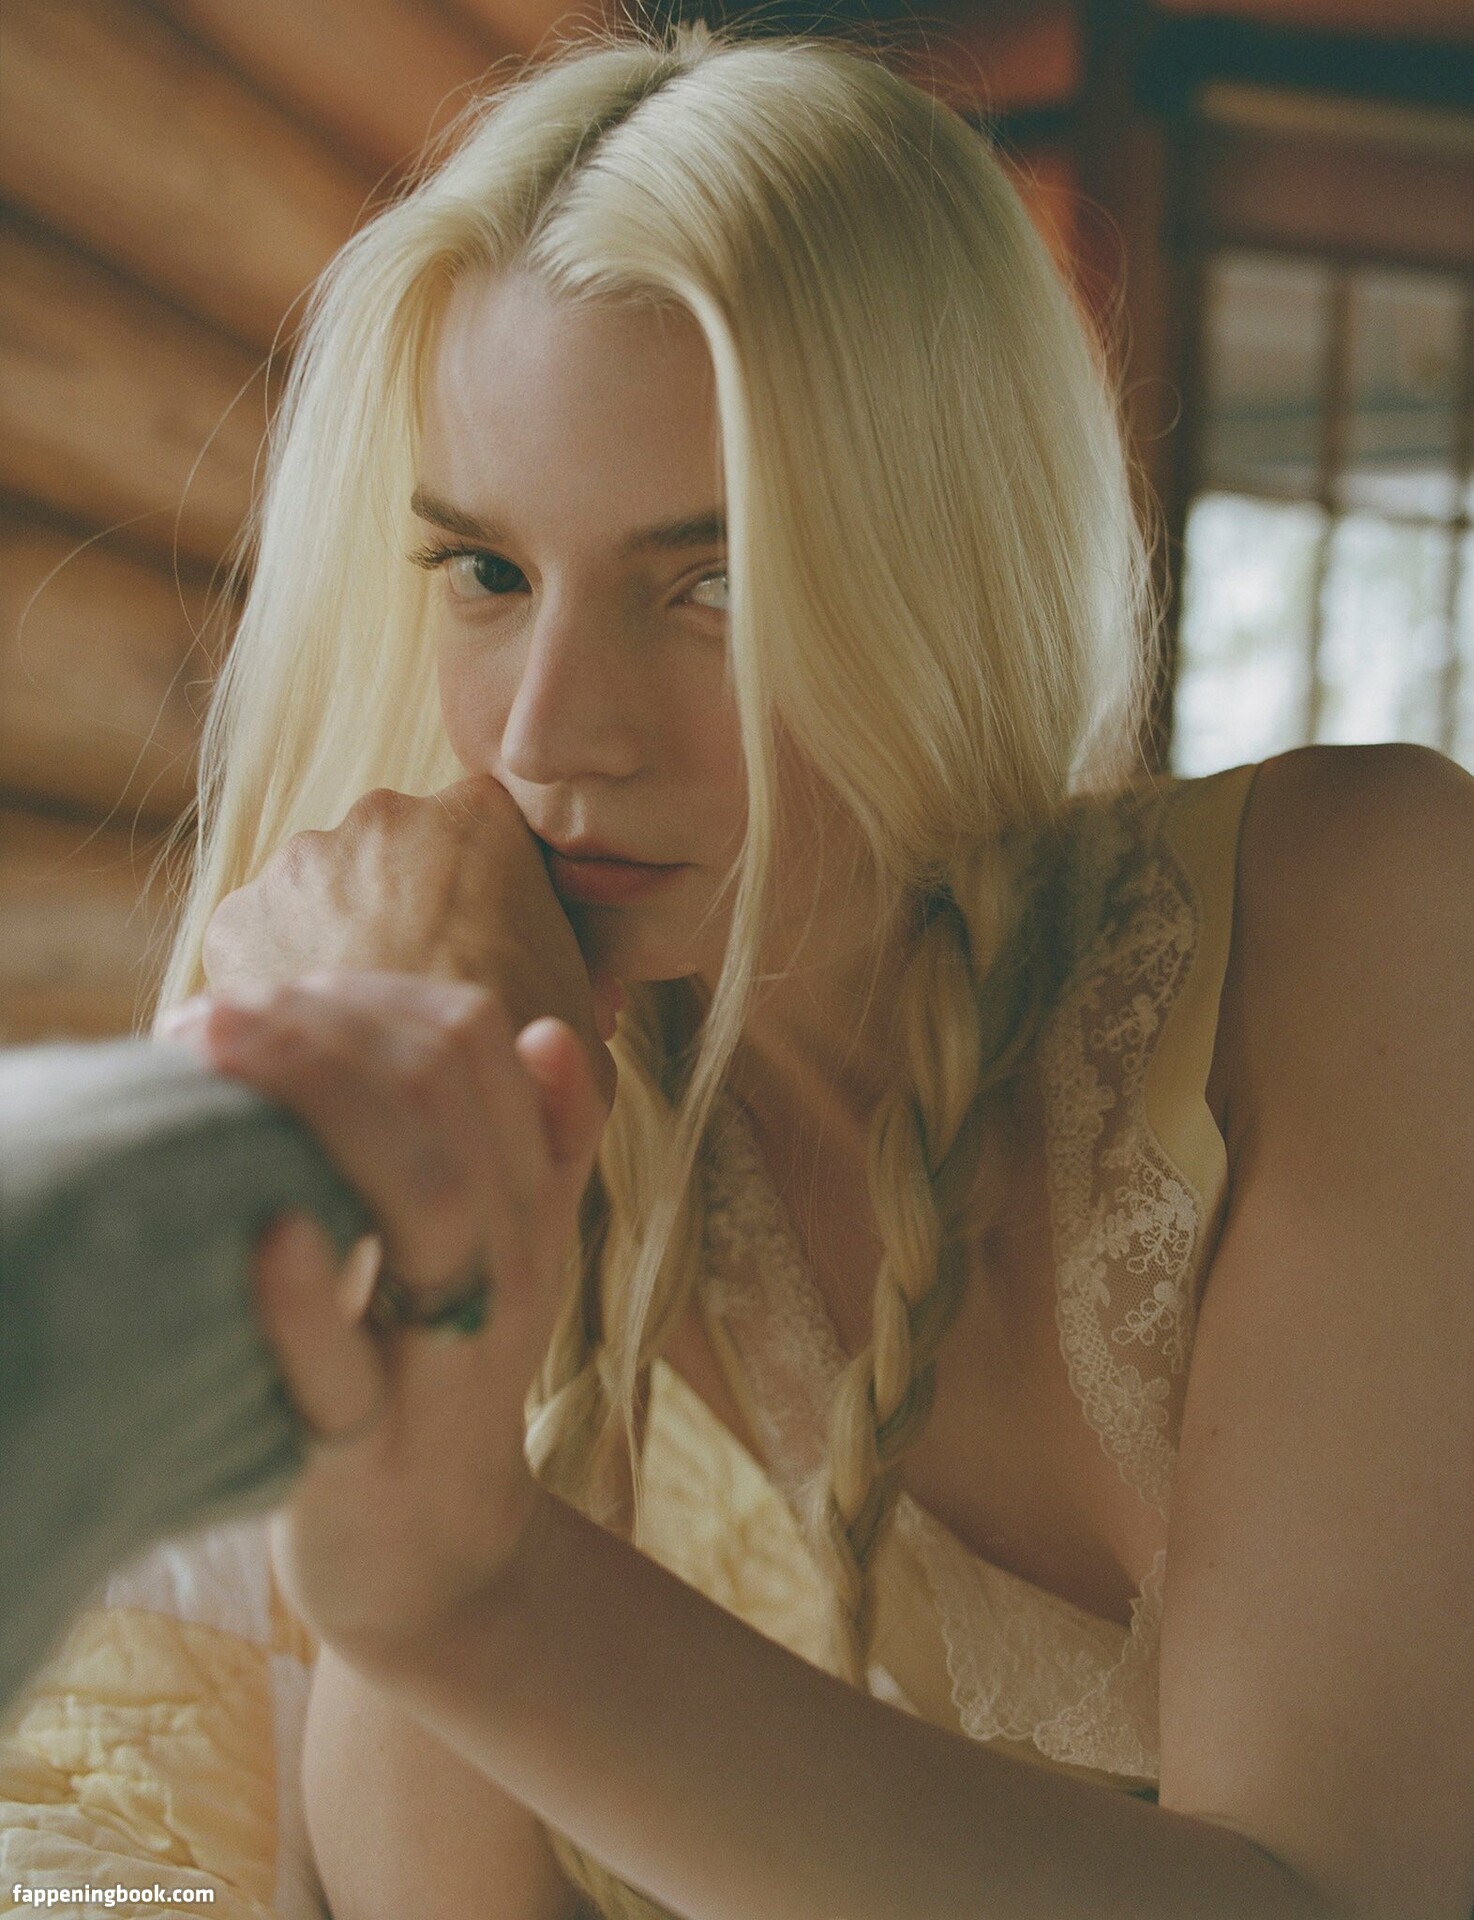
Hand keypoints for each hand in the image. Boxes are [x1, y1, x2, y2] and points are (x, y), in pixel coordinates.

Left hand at [167, 968, 605, 1657]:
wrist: (438, 1559)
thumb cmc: (451, 1380)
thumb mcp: (514, 1254)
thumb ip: (543, 1145)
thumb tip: (555, 1031)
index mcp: (526, 1206)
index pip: (475, 1043)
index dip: (369, 993)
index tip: (273, 998)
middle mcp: (504, 1269)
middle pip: (446, 1099)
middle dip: (323, 1031)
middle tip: (214, 1015)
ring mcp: (442, 1363)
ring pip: (419, 1207)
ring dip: (312, 1110)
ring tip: (212, 1057)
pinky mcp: (364, 1456)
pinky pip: (343, 1375)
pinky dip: (306, 1302)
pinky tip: (267, 1231)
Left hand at [193, 774, 621, 1103]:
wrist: (402, 1112)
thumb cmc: (511, 1066)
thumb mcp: (582, 1026)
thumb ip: (579, 985)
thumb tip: (587, 997)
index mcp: (480, 817)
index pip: (489, 843)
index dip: (494, 907)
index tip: (494, 963)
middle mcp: (385, 814)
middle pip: (400, 860)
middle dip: (412, 916)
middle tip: (427, 994)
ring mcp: (303, 861)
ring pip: (326, 898)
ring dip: (344, 944)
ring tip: (366, 1028)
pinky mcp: (239, 915)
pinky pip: (267, 945)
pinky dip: (287, 981)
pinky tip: (316, 1039)